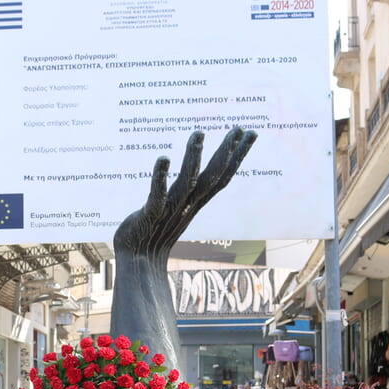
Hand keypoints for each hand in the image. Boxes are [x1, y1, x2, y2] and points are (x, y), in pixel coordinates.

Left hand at [113, 128, 256, 255]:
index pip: (222, 177)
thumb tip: (199, 178)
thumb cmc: (154, 233)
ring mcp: (170, 210)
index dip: (237, 156)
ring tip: (198, 132)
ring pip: (187, 181)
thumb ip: (188, 194)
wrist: (138, 261)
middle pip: (212, 176)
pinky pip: (156, 195)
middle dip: (226, 152)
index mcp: (196, 202)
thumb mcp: (177, 211)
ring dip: (193, 157)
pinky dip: (160, 177)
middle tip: (239, 128)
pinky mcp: (149, 215)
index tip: (250, 134)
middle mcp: (188, 204)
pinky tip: (163, 158)